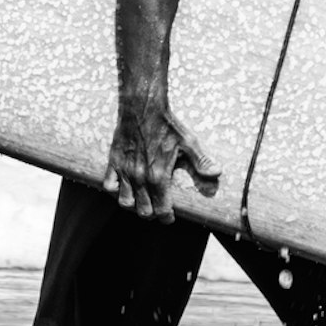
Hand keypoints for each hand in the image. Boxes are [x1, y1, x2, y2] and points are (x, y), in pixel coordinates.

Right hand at [102, 96, 219, 221]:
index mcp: (158, 176)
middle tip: (158, 209)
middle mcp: (140, 178)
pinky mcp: (114, 162)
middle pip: (143, 211)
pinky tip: (125, 187)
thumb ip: (202, 161)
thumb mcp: (189, 142)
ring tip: (142, 201)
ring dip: (134, 206)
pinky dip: (116, 191)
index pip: (161, 210)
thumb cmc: (167, 125)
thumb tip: (217, 173)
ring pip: (125, 202)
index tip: (170, 217)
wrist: (143, 106)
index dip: (167, 218)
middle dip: (152, 214)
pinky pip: (109, 186)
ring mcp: (125, 171)